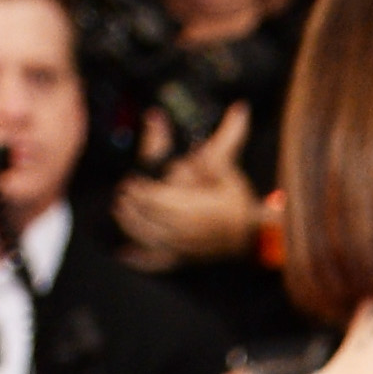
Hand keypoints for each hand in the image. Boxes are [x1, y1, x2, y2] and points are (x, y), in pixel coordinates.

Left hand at [115, 100, 264, 265]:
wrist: (253, 236)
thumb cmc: (238, 201)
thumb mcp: (231, 168)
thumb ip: (227, 139)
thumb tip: (239, 109)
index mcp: (199, 208)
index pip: (165, 199)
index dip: (144, 191)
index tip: (132, 180)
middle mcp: (188, 230)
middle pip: (152, 218)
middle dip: (134, 205)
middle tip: (121, 193)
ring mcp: (184, 246)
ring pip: (150, 239)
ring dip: (131, 225)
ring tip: (119, 209)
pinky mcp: (182, 258)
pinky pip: (158, 264)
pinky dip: (140, 261)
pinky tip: (123, 255)